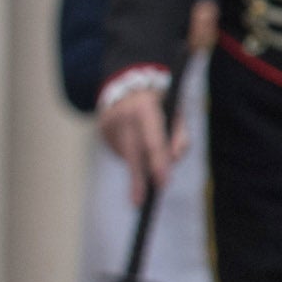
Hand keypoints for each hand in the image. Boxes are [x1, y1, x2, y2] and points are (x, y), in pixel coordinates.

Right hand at [94, 82, 185, 205]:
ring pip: (127, 154)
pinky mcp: (101, 131)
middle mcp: (123, 116)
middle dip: (138, 180)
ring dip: (140, 160)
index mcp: (145, 108)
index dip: (158, 164)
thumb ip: (180, 134)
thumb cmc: (162, 98)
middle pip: (133, 154)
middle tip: (139, 203)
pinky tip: (134, 138)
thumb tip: (173, 161)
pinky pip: (119, 149)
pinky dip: (130, 151)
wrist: (128, 78)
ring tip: (146, 145)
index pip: (153, 141)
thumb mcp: (178, 109)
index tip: (162, 183)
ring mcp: (109, 124)